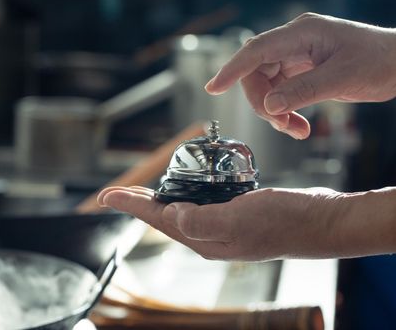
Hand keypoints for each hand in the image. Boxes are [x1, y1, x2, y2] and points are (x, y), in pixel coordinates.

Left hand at [98, 186, 395, 260]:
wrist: (319, 221)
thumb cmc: (284, 221)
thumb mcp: (238, 220)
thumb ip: (200, 221)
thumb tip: (171, 216)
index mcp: (203, 238)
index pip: (156, 220)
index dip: (130, 205)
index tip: (105, 195)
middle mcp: (208, 235)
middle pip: (163, 217)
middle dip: (138, 203)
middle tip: (116, 192)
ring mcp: (222, 226)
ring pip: (180, 212)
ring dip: (158, 199)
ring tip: (141, 190)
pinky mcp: (236, 213)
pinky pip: (201, 204)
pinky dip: (186, 194)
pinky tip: (186, 186)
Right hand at [205, 13, 395, 138]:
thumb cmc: (379, 61)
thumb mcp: (341, 78)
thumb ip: (303, 91)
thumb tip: (270, 106)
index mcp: (303, 33)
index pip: (257, 50)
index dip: (233, 69)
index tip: (214, 88)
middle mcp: (294, 43)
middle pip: (256, 72)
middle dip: (262, 102)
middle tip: (281, 123)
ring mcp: (296, 57)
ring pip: (265, 86)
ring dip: (273, 112)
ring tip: (295, 129)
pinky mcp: (300, 72)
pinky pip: (279, 93)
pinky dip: (283, 113)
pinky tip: (297, 125)